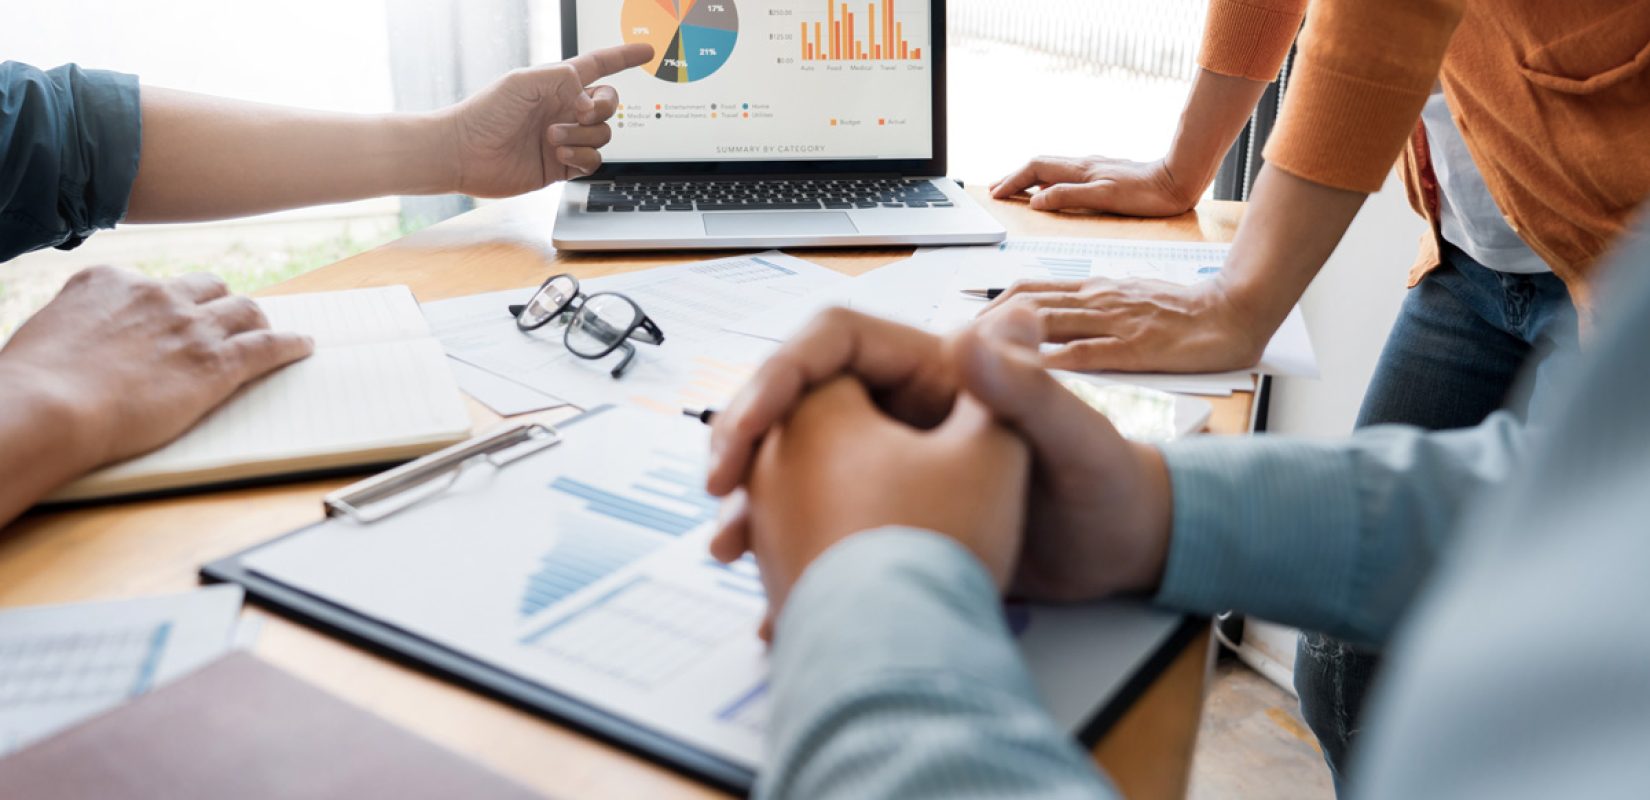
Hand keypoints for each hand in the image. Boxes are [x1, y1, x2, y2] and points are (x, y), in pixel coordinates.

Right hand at [0, 267, 313, 472]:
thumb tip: (79, 341)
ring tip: (267, 331)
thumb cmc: (33, 385)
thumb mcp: (47, 333)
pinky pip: (268, 345)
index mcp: (110, 282)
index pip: (151, 284)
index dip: (165, 304)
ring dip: (256, 320)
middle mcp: (156, 295)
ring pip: (244, 310)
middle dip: (218, 303)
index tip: (171, 317)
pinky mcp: (217, 362)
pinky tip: (302, 346)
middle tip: (226, 321)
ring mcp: (190, 326)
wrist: (49, 408)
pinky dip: (290, 345)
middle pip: (207, 288)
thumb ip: (77, 326)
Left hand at [443, 43, 653, 194]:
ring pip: (603, 136)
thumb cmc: (486, 112)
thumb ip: (565, 80)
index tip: (647, 50)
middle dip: (602, 109)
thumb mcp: (526, 81)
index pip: (600, 65)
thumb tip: (590, 104)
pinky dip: (581, 157)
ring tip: (551, 139)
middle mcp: (565, 110)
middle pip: (609, 105)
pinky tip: (558, 155)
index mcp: (558, 84)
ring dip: (582, 136)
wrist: (464, 153)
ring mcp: (565, 139)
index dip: (624, 56)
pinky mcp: (562, 167)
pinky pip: (593, 161)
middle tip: (578, 114)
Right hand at [707, 306, 1173, 610]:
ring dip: (757, 502)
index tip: (743, 428)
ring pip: (799, 465)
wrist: (1122, 554)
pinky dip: (789, 549)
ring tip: (729, 548)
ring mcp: (892, 459)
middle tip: (718, 490)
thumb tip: (976, 330)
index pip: (830, 345)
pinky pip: (819, 519)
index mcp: (936, 368)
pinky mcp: (891, 513)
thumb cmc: (1108, 484)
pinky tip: (770, 593)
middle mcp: (904, 406)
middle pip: (798, 403)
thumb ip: (1029, 390)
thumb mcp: (1075, 438)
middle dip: (748, 442)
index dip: (777, 378)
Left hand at [979, 276, 1267, 372]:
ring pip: (1046, 322)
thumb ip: (1086, 311)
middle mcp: (1096, 300)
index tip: (958, 332)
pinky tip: (1021, 378)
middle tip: (948, 351)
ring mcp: (1114, 321)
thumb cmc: (1181, 315)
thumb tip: (1042, 325)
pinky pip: (1085, 353)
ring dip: (1002, 341)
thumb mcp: (1124, 301)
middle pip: (1024, 304)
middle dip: (981, 326)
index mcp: (1092, 290)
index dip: (987, 309)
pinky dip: (1049, 365)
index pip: (1026, 291)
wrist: (1235, 311)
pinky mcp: (1135, 348)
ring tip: (968, 363)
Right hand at [990, 155, 1197, 215]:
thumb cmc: (1145, 194)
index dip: (1012, 181)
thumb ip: (1068, 197)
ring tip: (1016, 188)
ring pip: (1052, 168)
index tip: (996, 194)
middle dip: (1014, 176)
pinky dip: (1048, 179)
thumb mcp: (1104, 197)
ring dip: (1029, 177)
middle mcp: (1084, 165)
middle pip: (1039, 165)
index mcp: (1080, 170)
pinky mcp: (1105, 173)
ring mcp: (1094, 167)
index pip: (1035, 170)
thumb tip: (1036, 201)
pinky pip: (1066, 173)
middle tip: (996, 189)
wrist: (1177, 180)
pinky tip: (1052, 187)